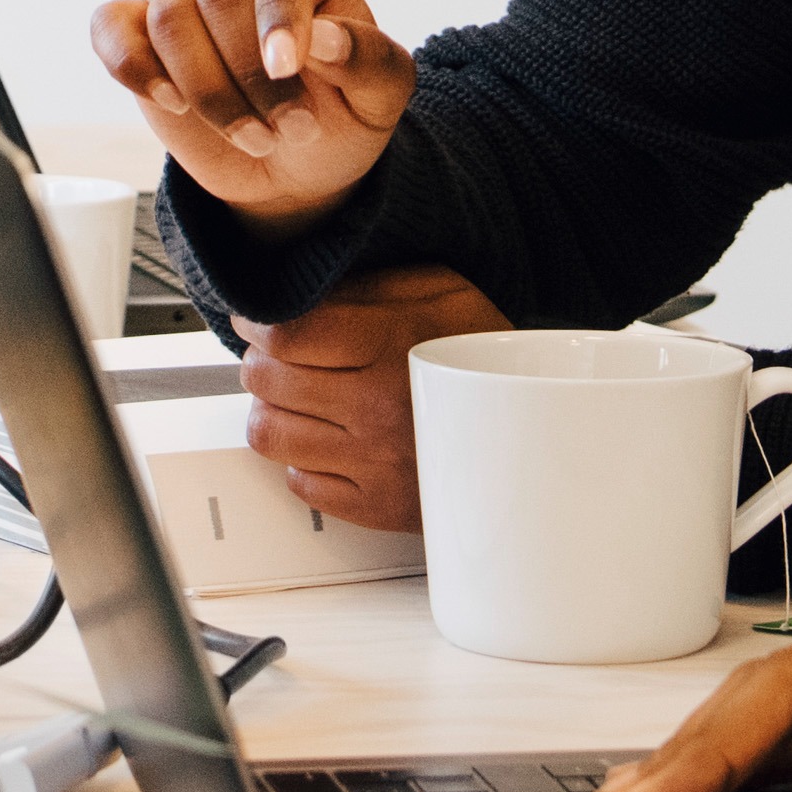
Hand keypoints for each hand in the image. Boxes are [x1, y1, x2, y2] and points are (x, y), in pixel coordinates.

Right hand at [87, 0, 417, 234]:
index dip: (280, 12)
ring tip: (256, 138)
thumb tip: (323, 37)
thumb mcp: (380, 95)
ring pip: (171, 19)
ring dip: (209, 91)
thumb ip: (367, 59)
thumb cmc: (342, 114)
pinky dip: (133, 65)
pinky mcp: (137, 29)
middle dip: (250, 73)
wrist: (294, 165)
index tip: (286, 68)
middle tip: (289, 129)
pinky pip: (111, 27)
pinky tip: (173, 103)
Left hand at [235, 265, 506, 530]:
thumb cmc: (483, 355)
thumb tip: (298, 291)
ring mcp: (374, 464)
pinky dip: (301, 459)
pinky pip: (299, 483)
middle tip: (274, 354)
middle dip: (260, 361)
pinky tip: (327, 438)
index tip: (255, 320)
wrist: (536, 428)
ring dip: (271, 409)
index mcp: (391, 347)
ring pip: (270, 435)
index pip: (286, 335)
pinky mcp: (376, 506)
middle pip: (267, 382)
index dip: (256, 322)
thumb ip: (367, 285)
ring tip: (294, 397)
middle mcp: (377, 409)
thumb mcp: (439, 291)